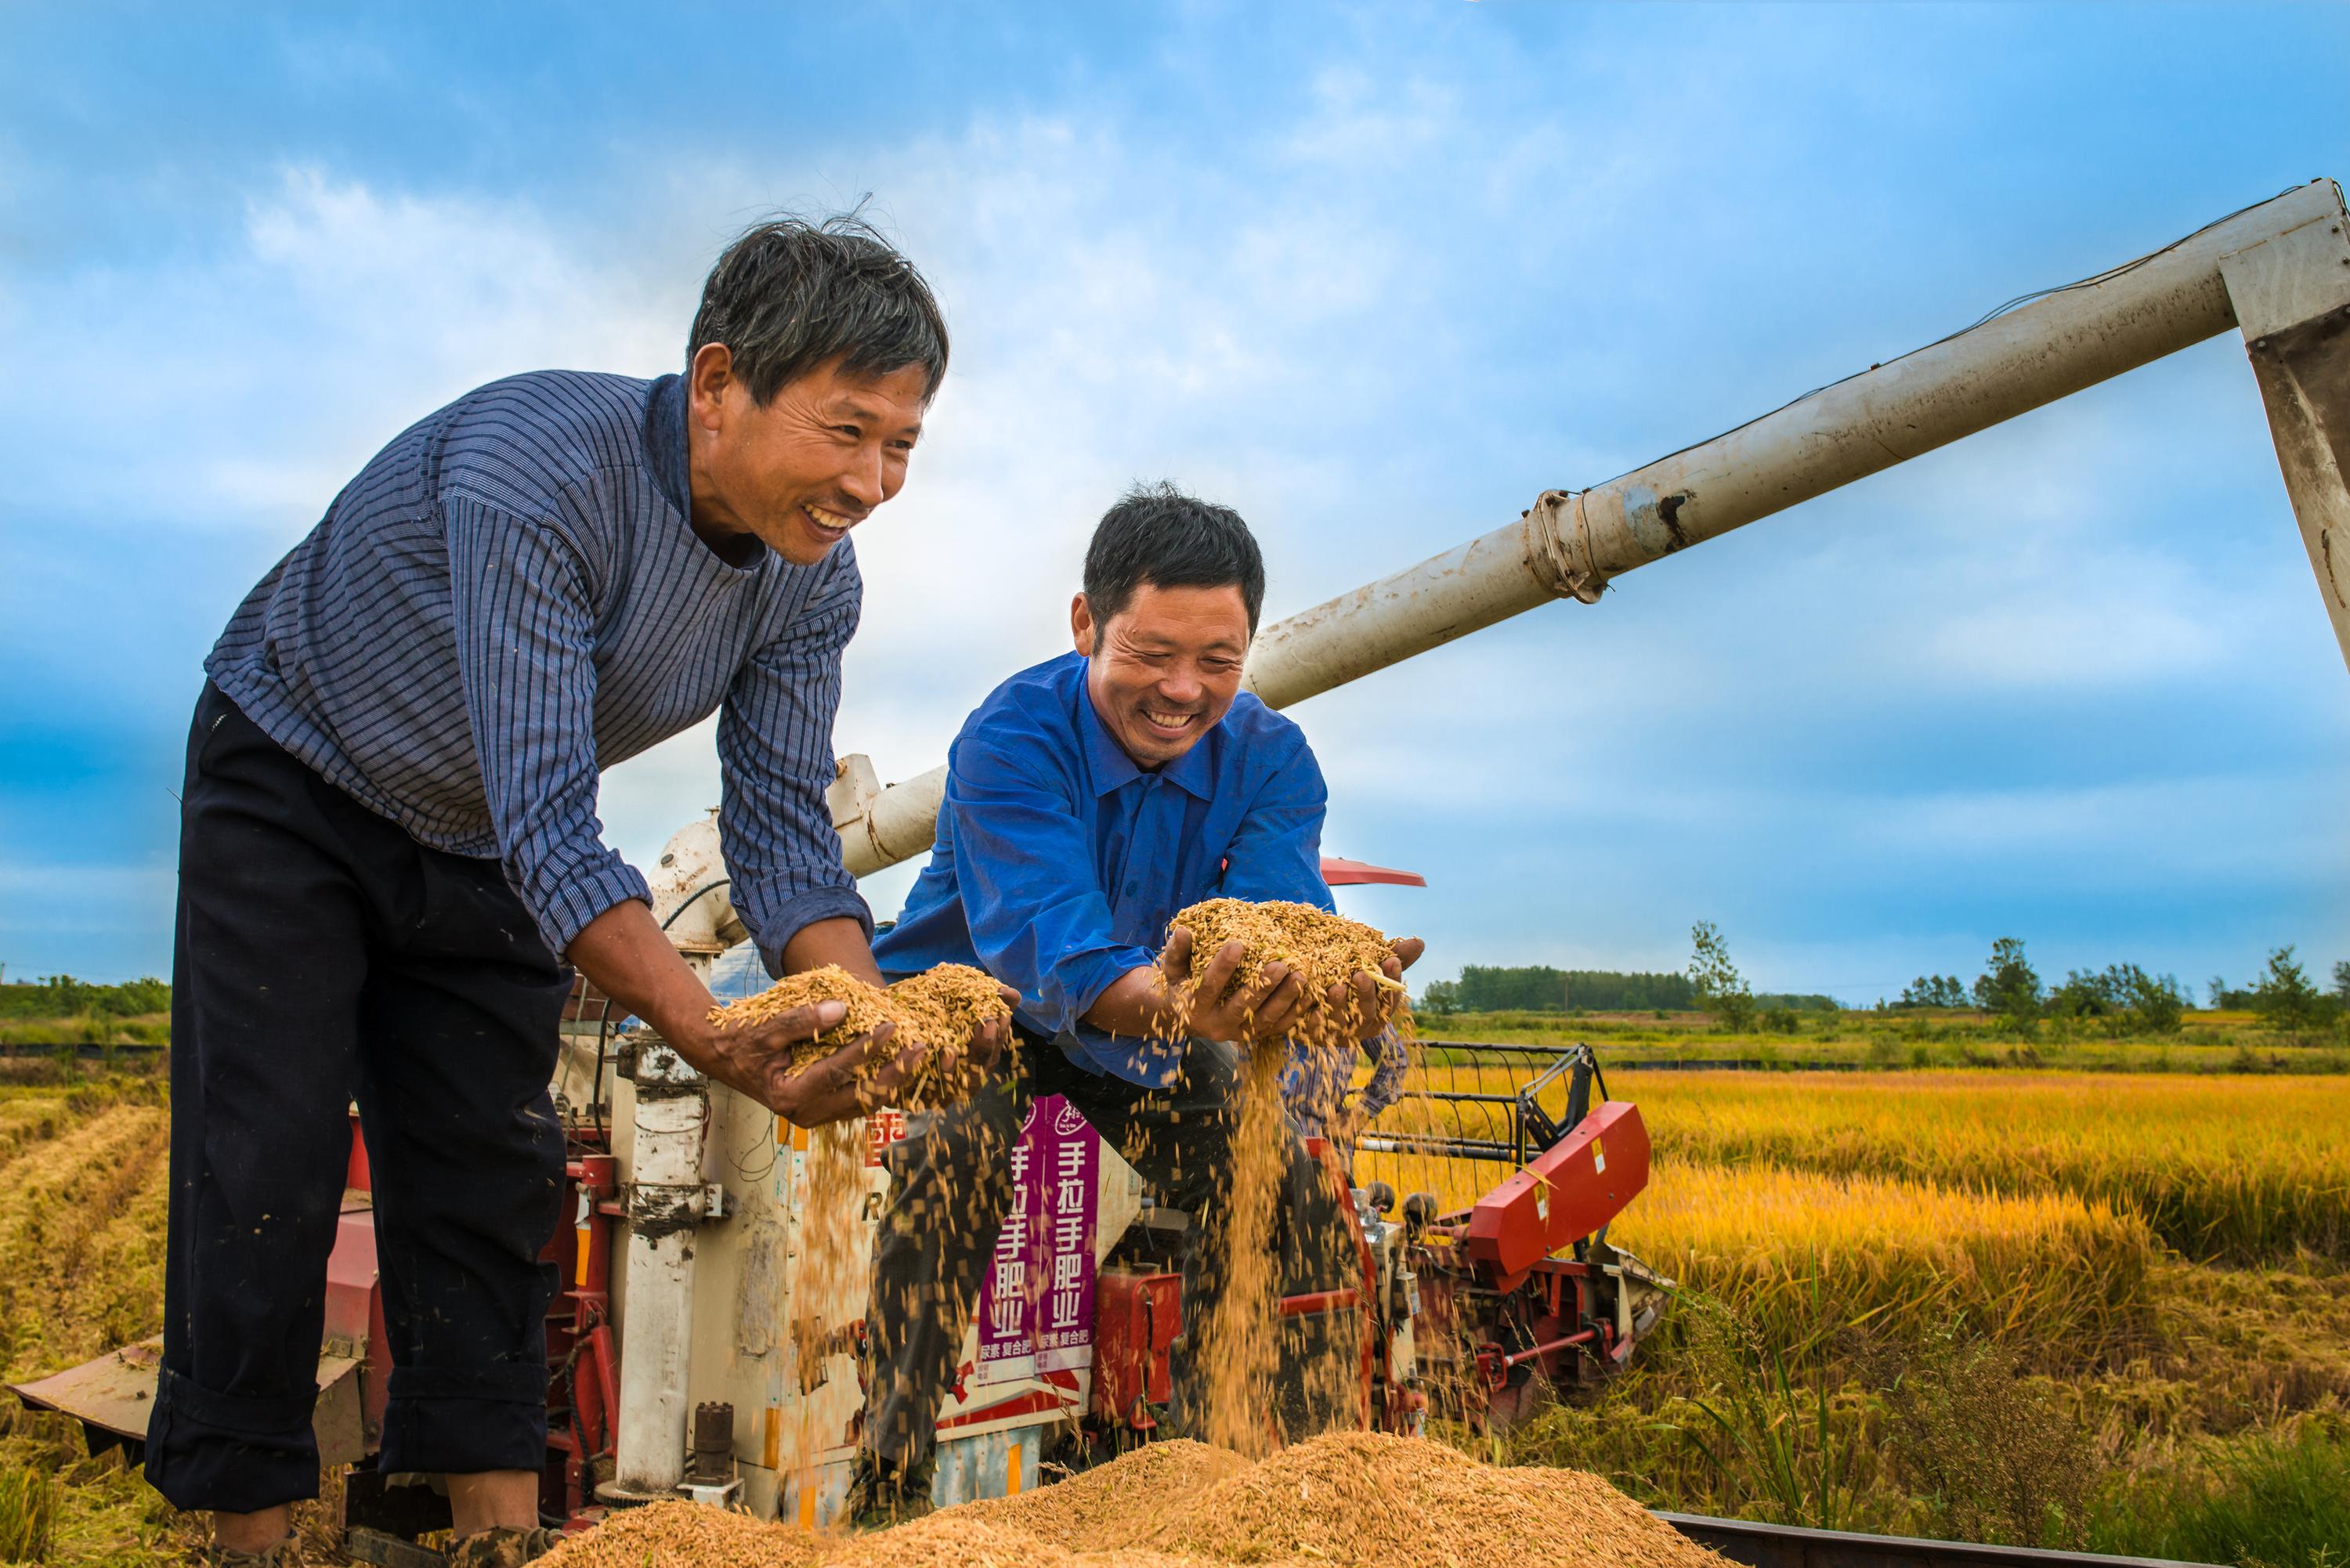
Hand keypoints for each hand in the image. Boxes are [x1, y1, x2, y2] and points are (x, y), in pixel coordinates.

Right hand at [691, 1003, 926, 1126]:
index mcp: (790, 1096)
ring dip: (895, 1081)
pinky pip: (860, 1100)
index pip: (837, 1071)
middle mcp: (807, 1113)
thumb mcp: (766, 1027)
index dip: (867, 1048)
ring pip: (866, 1103)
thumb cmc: (742, 1040)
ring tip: (920, 1055)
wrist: (724, 1056)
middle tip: (922, 1048)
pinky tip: (903, 1065)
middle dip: (896, 1073)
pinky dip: (882, 1084)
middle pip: (862, 1097)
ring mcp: (817, 1114)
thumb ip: (802, 1020)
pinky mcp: (825, 1108)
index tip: (891, 1025)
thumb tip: (843, 1009)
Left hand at [894, 982, 1021, 1105]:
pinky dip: (915, 1074)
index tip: (1002, 1015)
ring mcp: (931, 1092)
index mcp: (971, 1065)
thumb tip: (1011, 993)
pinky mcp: (903, 1094)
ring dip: (949, 1070)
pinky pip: (911, 1090)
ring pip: (946, 1089)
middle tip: (987, 1025)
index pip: (990, 1056)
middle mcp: (955, 1083)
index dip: (999, 1038)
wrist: (886, 1020)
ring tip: (950, 1050)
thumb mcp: (955, 1001)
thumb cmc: (929, 1013)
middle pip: (973, 1076)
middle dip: (981, 1051)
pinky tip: (918, 1056)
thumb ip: (984, 1000)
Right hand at [1162, 927, 1309, 1046]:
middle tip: (1280, 965)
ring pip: (1265, 1020)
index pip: (1209, 987)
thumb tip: (1183, 931)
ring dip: (1285, 999)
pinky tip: (1312, 995)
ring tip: (1301, 977)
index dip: (1222, 967)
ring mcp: (1239, 1034)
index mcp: (1194, 1008)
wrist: (1186, 1019)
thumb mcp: (1173, 970)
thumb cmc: (1181, 985)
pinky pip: (1279, 1027)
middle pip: (1243, 1007)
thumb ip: (1177, 952)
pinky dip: (1297, 1013)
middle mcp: (1217, 1026)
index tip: (1238, 944)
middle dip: (1262, 986)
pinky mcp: (1257, 1036)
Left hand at [1317, 936, 1426, 1039]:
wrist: (1315, 996)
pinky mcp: (1315, 1036)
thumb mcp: (1370, 966)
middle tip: (1362, 975)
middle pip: (1368, 1013)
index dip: (1392, 980)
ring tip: (1337, 987)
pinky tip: (1315, 1008)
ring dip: (1340, 1005)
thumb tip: (1420, 942)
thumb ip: (1393, 956)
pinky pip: (1316, 1031)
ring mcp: (1339, 1033)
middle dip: (1366, 994)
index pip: (1390, 999)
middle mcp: (1362, 1026)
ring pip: (1342, 1022)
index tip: (1392, 960)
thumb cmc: (1351, 979)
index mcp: (1380, 1011)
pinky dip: (1316, 1020)